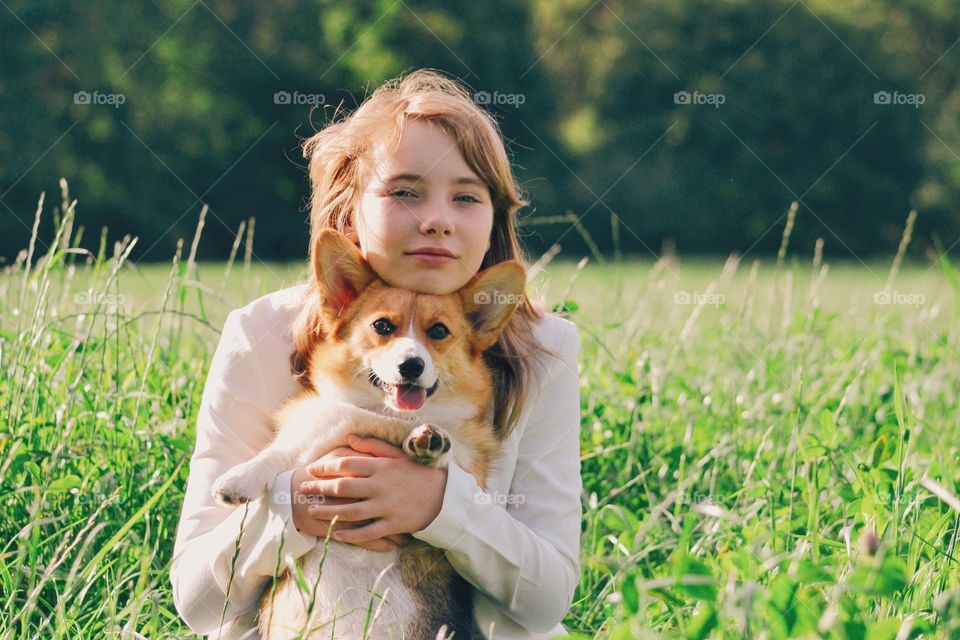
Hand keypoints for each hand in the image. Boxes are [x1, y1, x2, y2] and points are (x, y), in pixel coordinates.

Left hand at [297, 434, 447, 545]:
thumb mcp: (397, 455)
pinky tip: (334, 533)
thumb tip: (349, 438)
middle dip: (319, 488)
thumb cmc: (417, 472)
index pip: (346, 465)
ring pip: (351, 511)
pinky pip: (367, 532)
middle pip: (343, 487)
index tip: (312, 469)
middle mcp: (381, 486)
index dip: (325, 467)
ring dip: (328, 512)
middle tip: (302, 489)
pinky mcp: (393, 524)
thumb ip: (372, 446)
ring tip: (312, 511)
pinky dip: (350, 534)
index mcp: (381, 467)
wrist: (444, 495)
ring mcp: (386, 507)